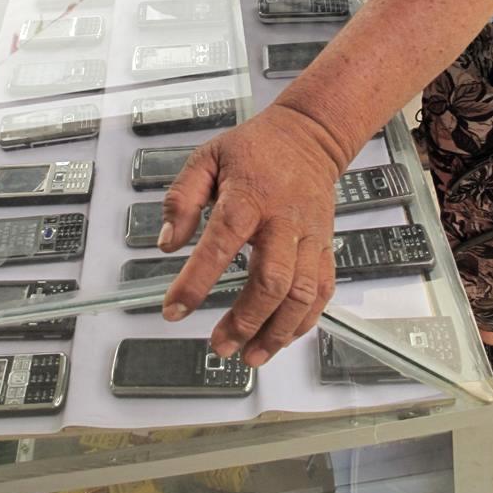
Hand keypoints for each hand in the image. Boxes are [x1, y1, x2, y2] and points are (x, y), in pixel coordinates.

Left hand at [158, 104, 342, 366]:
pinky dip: (304, 321)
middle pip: (272, 279)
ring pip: (302, 293)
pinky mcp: (325, 246)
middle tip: (219, 344)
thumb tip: (167, 244)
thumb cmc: (255, 149)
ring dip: (276, 331)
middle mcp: (283, 220)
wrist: (310, 136)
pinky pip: (323, 291)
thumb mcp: (206, 158)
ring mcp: (310, 236)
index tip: (174, 310)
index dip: (196, 281)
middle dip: (245, 320)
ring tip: (250, 355)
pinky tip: (281, 339)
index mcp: (249, 196)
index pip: (221, 243)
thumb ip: (182, 199)